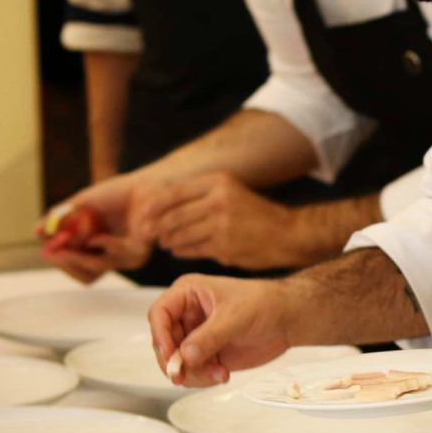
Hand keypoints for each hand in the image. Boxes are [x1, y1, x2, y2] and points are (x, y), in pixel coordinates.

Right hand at [37, 172, 150, 280]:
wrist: (144, 184)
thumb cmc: (117, 193)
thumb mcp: (82, 204)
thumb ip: (60, 220)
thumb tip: (35, 231)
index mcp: (99, 249)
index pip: (77, 268)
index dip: (61, 262)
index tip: (47, 249)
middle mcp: (113, 256)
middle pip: (85, 277)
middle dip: (65, 264)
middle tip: (53, 252)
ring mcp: (126, 257)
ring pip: (95, 270)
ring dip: (77, 258)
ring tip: (65, 245)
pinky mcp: (139, 253)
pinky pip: (115, 258)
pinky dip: (102, 247)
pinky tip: (97, 237)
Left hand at [139, 172, 301, 269]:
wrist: (287, 233)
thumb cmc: (255, 214)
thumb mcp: (230, 192)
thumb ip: (200, 196)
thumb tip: (163, 205)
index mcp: (218, 182)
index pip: (174, 193)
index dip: (155, 206)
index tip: (143, 215)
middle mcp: (219, 200)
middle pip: (174, 215)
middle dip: (156, 226)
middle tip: (146, 233)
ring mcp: (221, 224)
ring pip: (181, 234)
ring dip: (168, 240)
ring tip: (164, 242)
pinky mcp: (224, 246)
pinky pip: (193, 249)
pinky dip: (181, 250)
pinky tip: (178, 250)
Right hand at [148, 274, 290, 386]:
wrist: (286, 319)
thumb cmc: (263, 303)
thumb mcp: (234, 317)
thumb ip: (208, 337)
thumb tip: (185, 356)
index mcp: (188, 293)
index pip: (159, 313)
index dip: (160, 336)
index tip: (171, 356)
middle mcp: (187, 315)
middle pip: (163, 343)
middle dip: (175, 362)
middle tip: (186, 375)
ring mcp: (195, 336)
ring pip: (176, 362)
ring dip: (193, 373)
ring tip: (218, 373)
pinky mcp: (206, 354)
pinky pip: (191, 372)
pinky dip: (203, 378)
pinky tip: (223, 374)